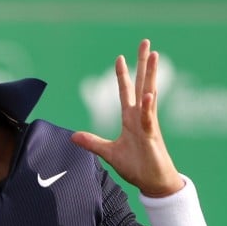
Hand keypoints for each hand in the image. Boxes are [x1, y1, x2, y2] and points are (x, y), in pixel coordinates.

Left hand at [71, 39, 182, 196]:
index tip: (120, 58)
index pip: (126, 92)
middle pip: (141, 85)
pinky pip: (150, 119)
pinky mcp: (152, 137)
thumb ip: (92, 142)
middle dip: (143, 64)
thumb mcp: (108, 153)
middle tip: (146, 42)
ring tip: (154, 55)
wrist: (153, 183)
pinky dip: (149, 107)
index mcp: (131, 119)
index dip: (123, 75)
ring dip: (150, 75)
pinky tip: (149, 94)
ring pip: (149, 94)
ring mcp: (148, 125)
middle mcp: (141, 117)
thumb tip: (73, 136)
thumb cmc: (136, 167)